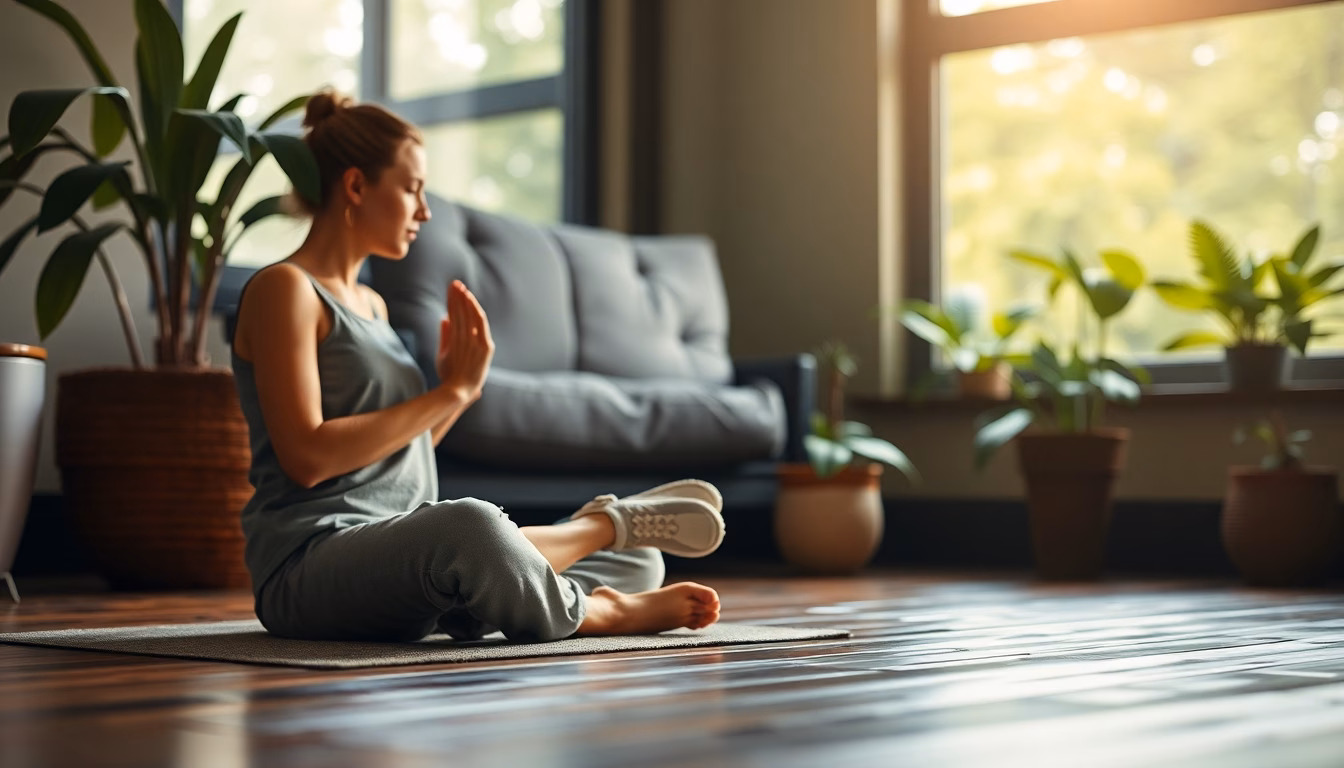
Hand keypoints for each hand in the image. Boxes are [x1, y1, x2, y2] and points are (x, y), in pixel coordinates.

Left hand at [436, 280, 494, 400]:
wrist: (456, 391)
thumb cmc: (450, 375)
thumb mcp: (445, 353)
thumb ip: (445, 336)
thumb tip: (444, 318)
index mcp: (468, 340)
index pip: (461, 316)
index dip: (456, 302)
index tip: (451, 290)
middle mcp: (475, 339)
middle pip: (466, 314)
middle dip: (460, 298)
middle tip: (454, 283)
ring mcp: (480, 342)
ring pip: (472, 316)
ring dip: (466, 301)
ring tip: (459, 287)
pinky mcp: (485, 347)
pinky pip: (479, 324)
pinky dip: (475, 310)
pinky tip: (469, 299)